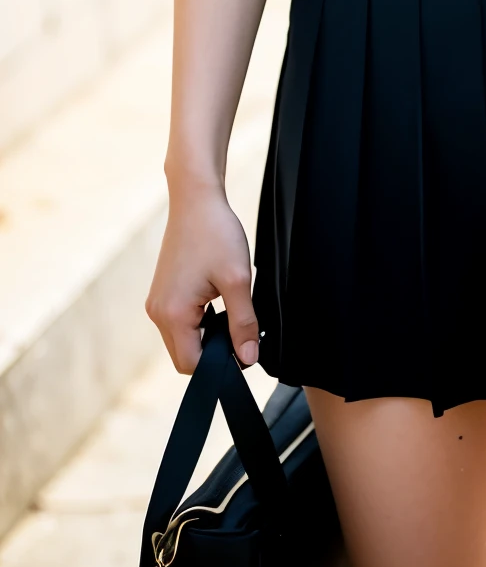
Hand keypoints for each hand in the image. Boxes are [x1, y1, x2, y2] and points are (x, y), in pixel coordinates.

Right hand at [146, 178, 259, 373]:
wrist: (196, 201)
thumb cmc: (215, 234)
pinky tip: (216, 300)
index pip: (192, 365)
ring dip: (206, 335)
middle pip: (184, 356)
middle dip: (212, 351)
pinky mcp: (161, 293)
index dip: (219, 363)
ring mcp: (156, 303)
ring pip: (182, 340)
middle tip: (239, 326)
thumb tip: (248, 358)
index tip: (243, 348)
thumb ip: (243, 322)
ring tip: (228, 307)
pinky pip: (179, 322)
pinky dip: (198, 321)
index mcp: (173, 314)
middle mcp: (157, 313)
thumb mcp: (238, 279)